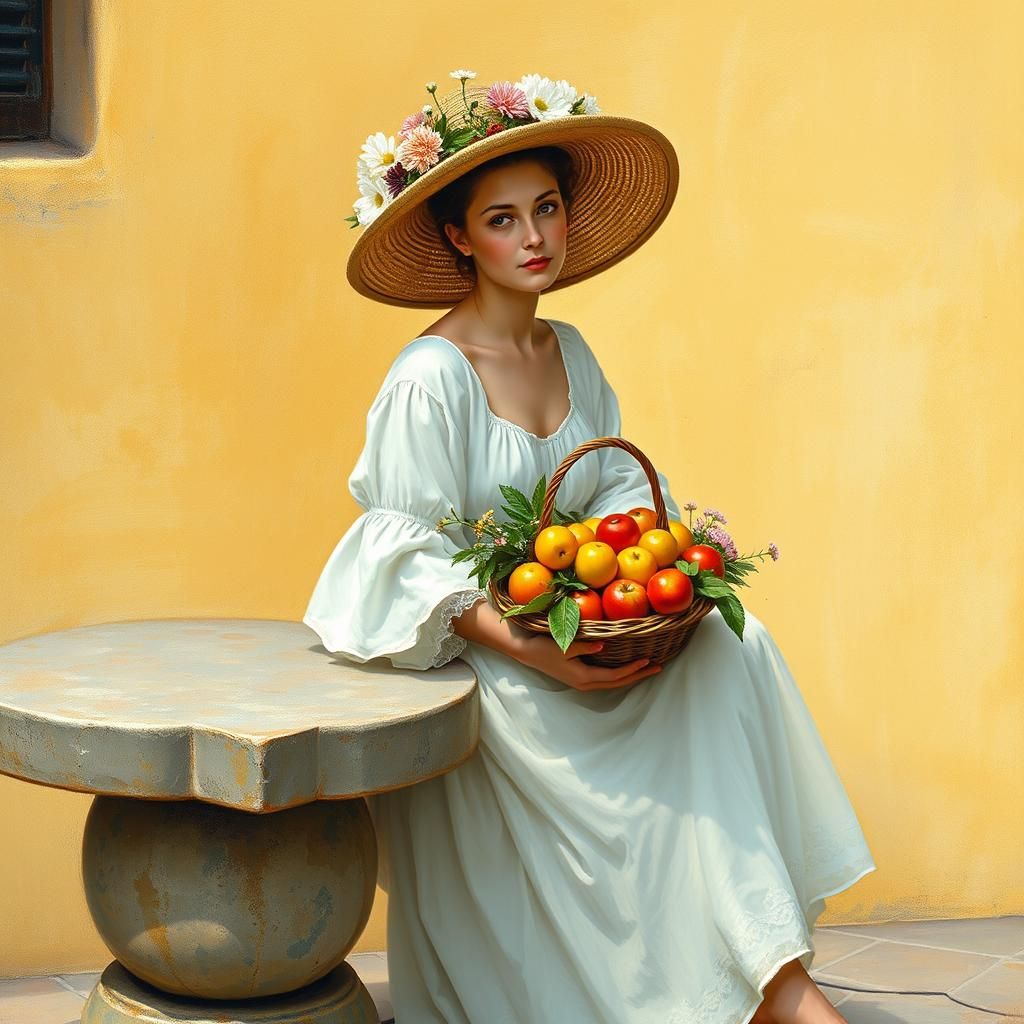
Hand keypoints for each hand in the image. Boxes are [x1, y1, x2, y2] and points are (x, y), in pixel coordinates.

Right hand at [515, 634, 663, 691]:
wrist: (525, 652)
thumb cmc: (544, 646)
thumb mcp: (564, 644)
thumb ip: (584, 645)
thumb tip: (603, 645)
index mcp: (583, 677)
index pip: (615, 675)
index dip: (633, 669)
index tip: (648, 661)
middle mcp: (585, 684)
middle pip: (618, 683)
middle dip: (639, 676)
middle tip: (658, 668)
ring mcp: (582, 683)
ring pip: (613, 683)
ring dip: (631, 676)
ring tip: (647, 669)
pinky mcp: (579, 678)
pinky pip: (606, 680)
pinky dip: (620, 675)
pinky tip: (626, 669)